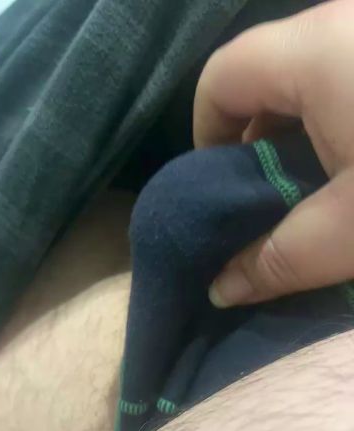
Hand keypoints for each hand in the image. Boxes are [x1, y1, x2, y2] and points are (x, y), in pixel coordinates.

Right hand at [194, 0, 353, 306]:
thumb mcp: (350, 233)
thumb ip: (276, 259)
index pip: (220, 79)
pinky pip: (349, 77)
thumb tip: (220, 289)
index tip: (225, 197)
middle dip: (258, 147)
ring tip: (327, 195)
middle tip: (278, 207)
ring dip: (305, 139)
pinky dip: (342, 122)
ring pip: (312, 80)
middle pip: (265, 78)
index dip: (206, 139)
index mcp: (316, 50)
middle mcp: (343, 21)